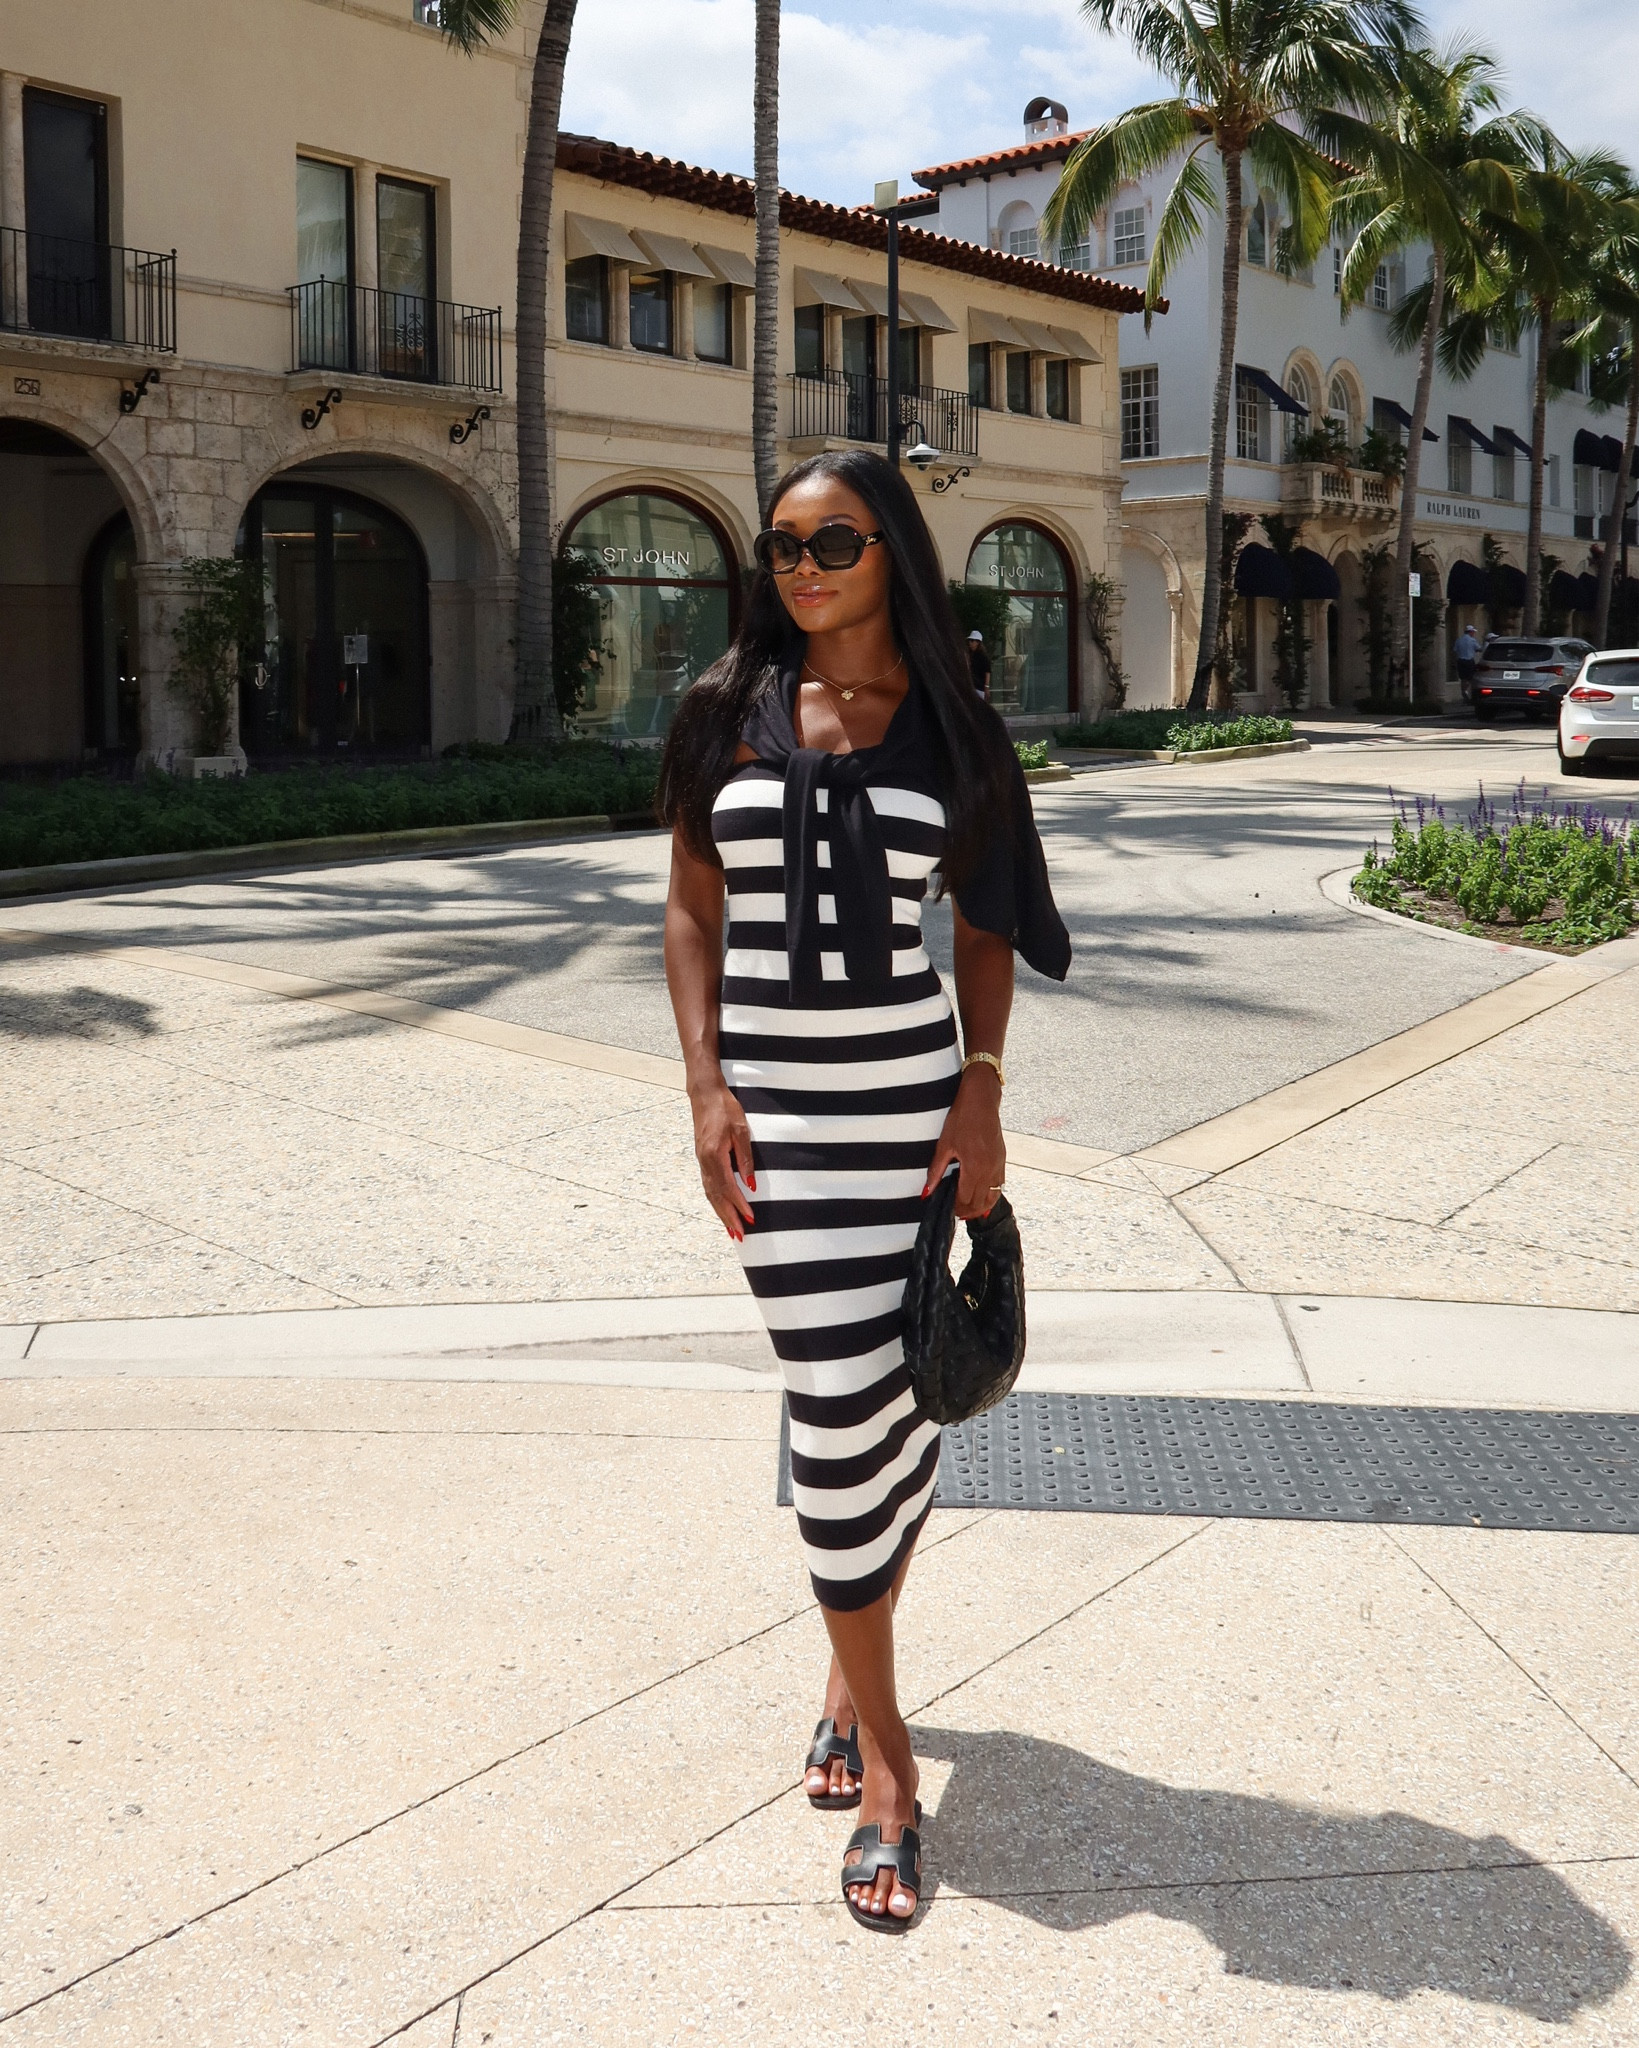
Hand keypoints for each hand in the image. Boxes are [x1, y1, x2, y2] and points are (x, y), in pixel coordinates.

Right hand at [690, 1082, 755, 1239]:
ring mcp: (701, 1161)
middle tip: (739, 1236)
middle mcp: (704, 1162)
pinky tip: (722, 1209)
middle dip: (728, 1217)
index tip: (751, 1219)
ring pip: (710, 1194)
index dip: (739, 1205)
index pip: (728, 1187)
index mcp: (714, 1155)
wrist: (705, 1094)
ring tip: (731, 1230)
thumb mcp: (741, 1130)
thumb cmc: (725, 1108)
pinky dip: (716, 1201)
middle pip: (716, 1197)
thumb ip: (745, 1159)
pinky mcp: (702, 1159)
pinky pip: (708, 1186)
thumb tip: (751, 1185)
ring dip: (721, 1213)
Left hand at [923, 1065, 1005, 1219]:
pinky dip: (991, 1195)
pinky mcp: (1002, 1159)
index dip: (956, 1208)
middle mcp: (989, 1170)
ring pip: (993, 1197)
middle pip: (980, 1202)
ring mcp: (998, 1165)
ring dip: (981, 1206)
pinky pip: (999, 1185)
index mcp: (974, 1167)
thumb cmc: (962, 1119)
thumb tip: (926, 1192)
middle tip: (956, 1213)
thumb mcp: (944, 1145)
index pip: (965, 1199)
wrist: (982, 1101)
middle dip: (968, 1210)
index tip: (948, 1210)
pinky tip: (982, 1196)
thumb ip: (935, 1171)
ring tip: (969, 1210)